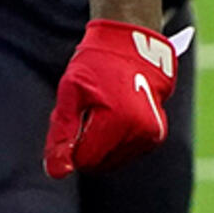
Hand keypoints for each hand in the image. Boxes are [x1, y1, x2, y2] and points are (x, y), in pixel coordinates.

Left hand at [44, 19, 176, 175]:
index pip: (84, 160)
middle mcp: (140, 132)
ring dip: (102, 141)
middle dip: (88, 141)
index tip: (77, 113)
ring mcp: (151, 134)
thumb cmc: (97, 62)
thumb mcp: (71, 91)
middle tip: (89, 108)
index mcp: (118, 121)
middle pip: (99, 163)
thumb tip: (56, 172)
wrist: (132, 40)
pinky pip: (127, 151)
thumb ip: (62, 133)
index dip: (73, 141)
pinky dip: (117, 139)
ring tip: (105, 106)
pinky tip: (117, 112)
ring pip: (112, 160)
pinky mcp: (156, 134)